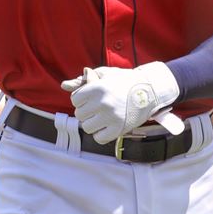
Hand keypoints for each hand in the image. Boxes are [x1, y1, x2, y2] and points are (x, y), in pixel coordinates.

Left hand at [60, 62, 181, 143]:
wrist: (149, 90)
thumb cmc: (122, 81)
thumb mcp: (103, 75)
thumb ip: (82, 81)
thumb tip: (63, 85)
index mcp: (97, 88)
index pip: (75, 100)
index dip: (82, 99)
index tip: (92, 97)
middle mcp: (103, 103)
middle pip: (79, 114)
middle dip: (87, 111)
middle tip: (98, 107)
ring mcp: (111, 117)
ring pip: (87, 127)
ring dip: (92, 123)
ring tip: (102, 116)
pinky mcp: (119, 129)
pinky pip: (99, 138)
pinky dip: (101, 134)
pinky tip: (107, 125)